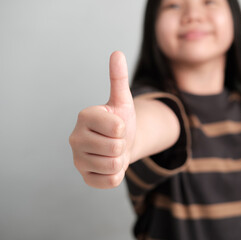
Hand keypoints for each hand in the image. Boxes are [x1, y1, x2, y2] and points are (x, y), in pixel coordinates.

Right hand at [69, 51, 135, 188]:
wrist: (122, 143)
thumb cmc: (121, 120)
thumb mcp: (123, 100)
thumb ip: (118, 79)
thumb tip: (116, 53)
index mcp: (84, 116)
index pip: (117, 127)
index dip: (124, 127)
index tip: (117, 125)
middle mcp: (75, 138)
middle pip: (115, 148)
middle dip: (123, 144)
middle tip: (116, 140)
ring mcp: (78, 159)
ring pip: (114, 165)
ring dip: (121, 159)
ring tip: (114, 152)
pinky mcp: (85, 177)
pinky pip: (110, 181)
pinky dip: (117, 174)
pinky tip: (110, 164)